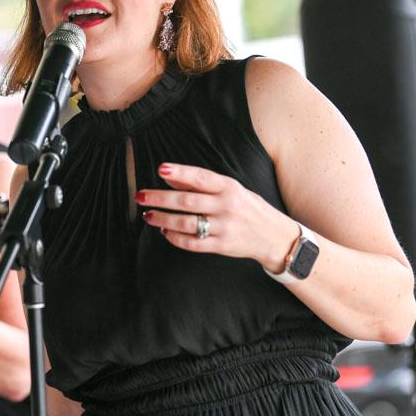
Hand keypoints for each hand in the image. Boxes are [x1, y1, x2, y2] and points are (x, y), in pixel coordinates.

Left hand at [137, 162, 298, 271]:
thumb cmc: (248, 207)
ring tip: (148, 215)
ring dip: (163, 219)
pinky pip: (192, 243)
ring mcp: (225, 227)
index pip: (201, 177)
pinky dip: (175, 238)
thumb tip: (169, 178)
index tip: (160, 169)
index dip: (180, 173)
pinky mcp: (222, 246)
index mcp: (229, 187)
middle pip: (187, 202)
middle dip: (159, 198)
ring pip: (186, 224)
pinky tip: (164, 232)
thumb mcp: (230, 189)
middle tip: (140, 196)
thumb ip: (200, 184)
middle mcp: (227, 206)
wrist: (275, 237)